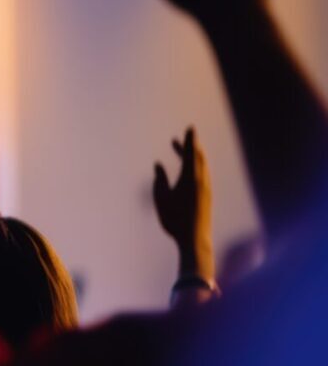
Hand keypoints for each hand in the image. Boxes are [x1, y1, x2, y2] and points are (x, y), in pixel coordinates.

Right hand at [153, 127, 213, 278]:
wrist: (195, 238)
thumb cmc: (174, 219)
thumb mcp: (161, 198)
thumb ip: (160, 180)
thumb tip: (158, 165)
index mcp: (190, 177)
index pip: (190, 153)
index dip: (189, 140)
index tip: (190, 128)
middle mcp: (201, 180)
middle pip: (198, 157)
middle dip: (190, 147)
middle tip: (178, 140)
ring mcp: (206, 188)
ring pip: (202, 166)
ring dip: (193, 157)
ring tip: (184, 153)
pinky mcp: (207, 196)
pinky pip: (203, 174)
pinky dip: (196, 167)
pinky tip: (190, 171)